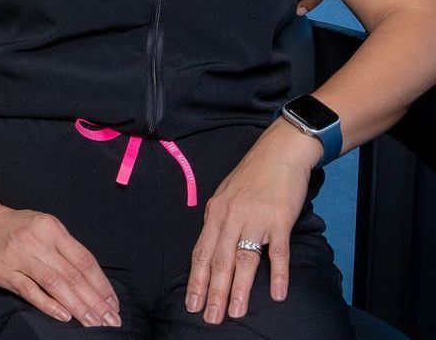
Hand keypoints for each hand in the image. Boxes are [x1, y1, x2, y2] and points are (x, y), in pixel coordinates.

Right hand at [0, 203, 120, 327]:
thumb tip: (94, 283)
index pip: (84, 259)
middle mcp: (36, 240)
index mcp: (50, 227)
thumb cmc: (17, 227)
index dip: (101, 284)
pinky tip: (64, 316)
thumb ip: (66, 249)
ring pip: (55, 284)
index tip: (113, 303)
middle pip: (72, 275)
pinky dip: (49, 305)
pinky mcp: (4, 271)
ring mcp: (19, 256)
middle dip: (95, 301)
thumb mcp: (44, 226)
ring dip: (78, 307)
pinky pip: (30, 291)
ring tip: (94, 323)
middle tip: (111, 321)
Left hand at [185, 121, 313, 323]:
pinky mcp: (279, 220)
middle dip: (213, 292)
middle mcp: (231, 217)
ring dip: (239, 289)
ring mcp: (255, 219)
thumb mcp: (227, 197)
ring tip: (235, 313)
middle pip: (219, 260)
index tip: (191, 303)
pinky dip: (278, 274)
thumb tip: (213, 250)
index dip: (196, 279)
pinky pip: (278, 252)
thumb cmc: (252, 176)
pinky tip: (277, 295)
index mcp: (216, 213)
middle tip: (209, 317)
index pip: (201, 252)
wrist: (278, 154)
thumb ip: (221, 223)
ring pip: (243, 259)